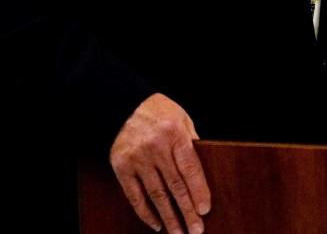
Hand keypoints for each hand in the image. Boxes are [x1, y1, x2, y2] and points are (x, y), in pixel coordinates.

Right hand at [109, 93, 210, 233]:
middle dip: (187, 211)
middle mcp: (155, 148)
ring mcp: (137, 159)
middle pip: (175, 186)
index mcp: (174, 134)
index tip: (205, 210)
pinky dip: (145, 212)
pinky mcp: (122, 167)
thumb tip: (204, 169)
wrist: (122, 105)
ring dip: (169, 217)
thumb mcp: (181, 117)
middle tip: (196, 230)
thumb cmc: (157, 111)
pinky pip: (135, 196)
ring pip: (156, 195)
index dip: (198, 191)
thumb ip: (192, 142)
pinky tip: (156, 224)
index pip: (190, 168)